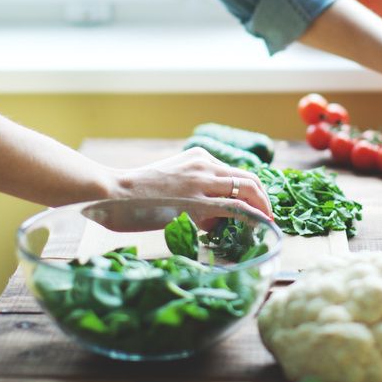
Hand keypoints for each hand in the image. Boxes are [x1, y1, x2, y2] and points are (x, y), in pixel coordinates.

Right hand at [114, 148, 273, 225]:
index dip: (251, 190)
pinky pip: (234, 207)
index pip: (235, 172)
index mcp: (198, 156)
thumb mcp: (171, 183)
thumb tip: (211, 218)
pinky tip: (259, 225)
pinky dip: (252, 215)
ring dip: (261, 207)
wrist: (112, 192)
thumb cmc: (134, 195)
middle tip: (268, 216)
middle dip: (263, 198)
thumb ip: (193, 191)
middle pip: (248, 178)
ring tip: (266, 223)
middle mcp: (204, 164)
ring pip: (246, 189)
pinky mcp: (196, 201)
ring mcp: (201, 181)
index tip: (258, 205)